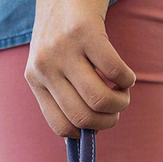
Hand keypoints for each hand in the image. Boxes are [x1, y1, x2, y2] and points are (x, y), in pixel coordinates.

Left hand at [25, 0, 135, 137]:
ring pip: (98, 99)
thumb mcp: (52, 61)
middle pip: (82, 117)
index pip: (59, 126)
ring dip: (120, 103)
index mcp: (34, 79)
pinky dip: (128, 80)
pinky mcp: (85, 30)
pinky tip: (127, 75)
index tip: (97, 123)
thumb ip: (62, 91)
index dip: (84, 133)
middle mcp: (44, 66)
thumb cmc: (64, 28)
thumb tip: (88, 131)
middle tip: (117, 110)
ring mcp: (63, 49)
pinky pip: (114, 71)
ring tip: (123, 93)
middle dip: (107, 122)